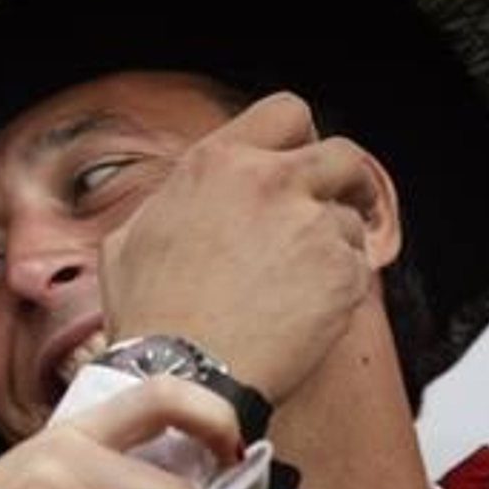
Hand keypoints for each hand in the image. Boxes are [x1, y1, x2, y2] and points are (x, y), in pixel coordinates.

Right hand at [100, 91, 386, 404]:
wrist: (184, 377)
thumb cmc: (150, 319)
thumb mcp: (129, 241)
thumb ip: (171, 205)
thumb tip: (184, 201)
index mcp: (217, 163)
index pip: (285, 112)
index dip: (301, 137)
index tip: (305, 162)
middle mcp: (271, 182)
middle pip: (343, 155)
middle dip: (346, 181)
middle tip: (339, 208)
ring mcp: (312, 226)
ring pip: (351, 222)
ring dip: (334, 249)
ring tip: (296, 292)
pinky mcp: (343, 274)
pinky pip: (359, 270)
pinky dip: (341, 292)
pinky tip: (304, 317)